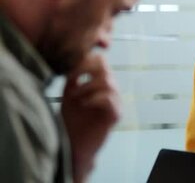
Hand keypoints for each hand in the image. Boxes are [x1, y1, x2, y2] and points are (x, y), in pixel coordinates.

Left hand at [61, 54, 120, 182]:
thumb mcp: (69, 95)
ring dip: (88, 86)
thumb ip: (73, 78)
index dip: (87, 60)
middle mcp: (110, 90)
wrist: (74, 145)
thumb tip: (74, 60)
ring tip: (74, 95)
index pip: (100, 61)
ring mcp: (115, 102)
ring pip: (108, 82)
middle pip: (105, 69)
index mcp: (99, 83)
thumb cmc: (71, 120)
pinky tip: (84, 104)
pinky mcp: (115, 115)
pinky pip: (109, 99)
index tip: (71, 68)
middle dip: (86, 71)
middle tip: (72, 79)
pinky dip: (94, 98)